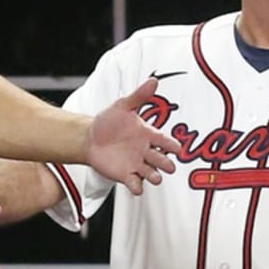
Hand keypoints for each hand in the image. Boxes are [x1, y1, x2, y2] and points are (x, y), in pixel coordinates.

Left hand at [83, 77, 180, 195]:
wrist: (90, 137)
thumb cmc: (109, 121)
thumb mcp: (123, 106)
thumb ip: (139, 96)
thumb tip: (154, 81)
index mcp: (148, 134)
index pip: (164, 140)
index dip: (172, 145)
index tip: (178, 149)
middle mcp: (145, 151)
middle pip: (161, 159)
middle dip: (166, 163)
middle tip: (170, 166)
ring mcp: (136, 164)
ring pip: (151, 173)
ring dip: (154, 176)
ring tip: (155, 177)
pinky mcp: (126, 175)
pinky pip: (135, 183)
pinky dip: (137, 187)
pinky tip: (137, 186)